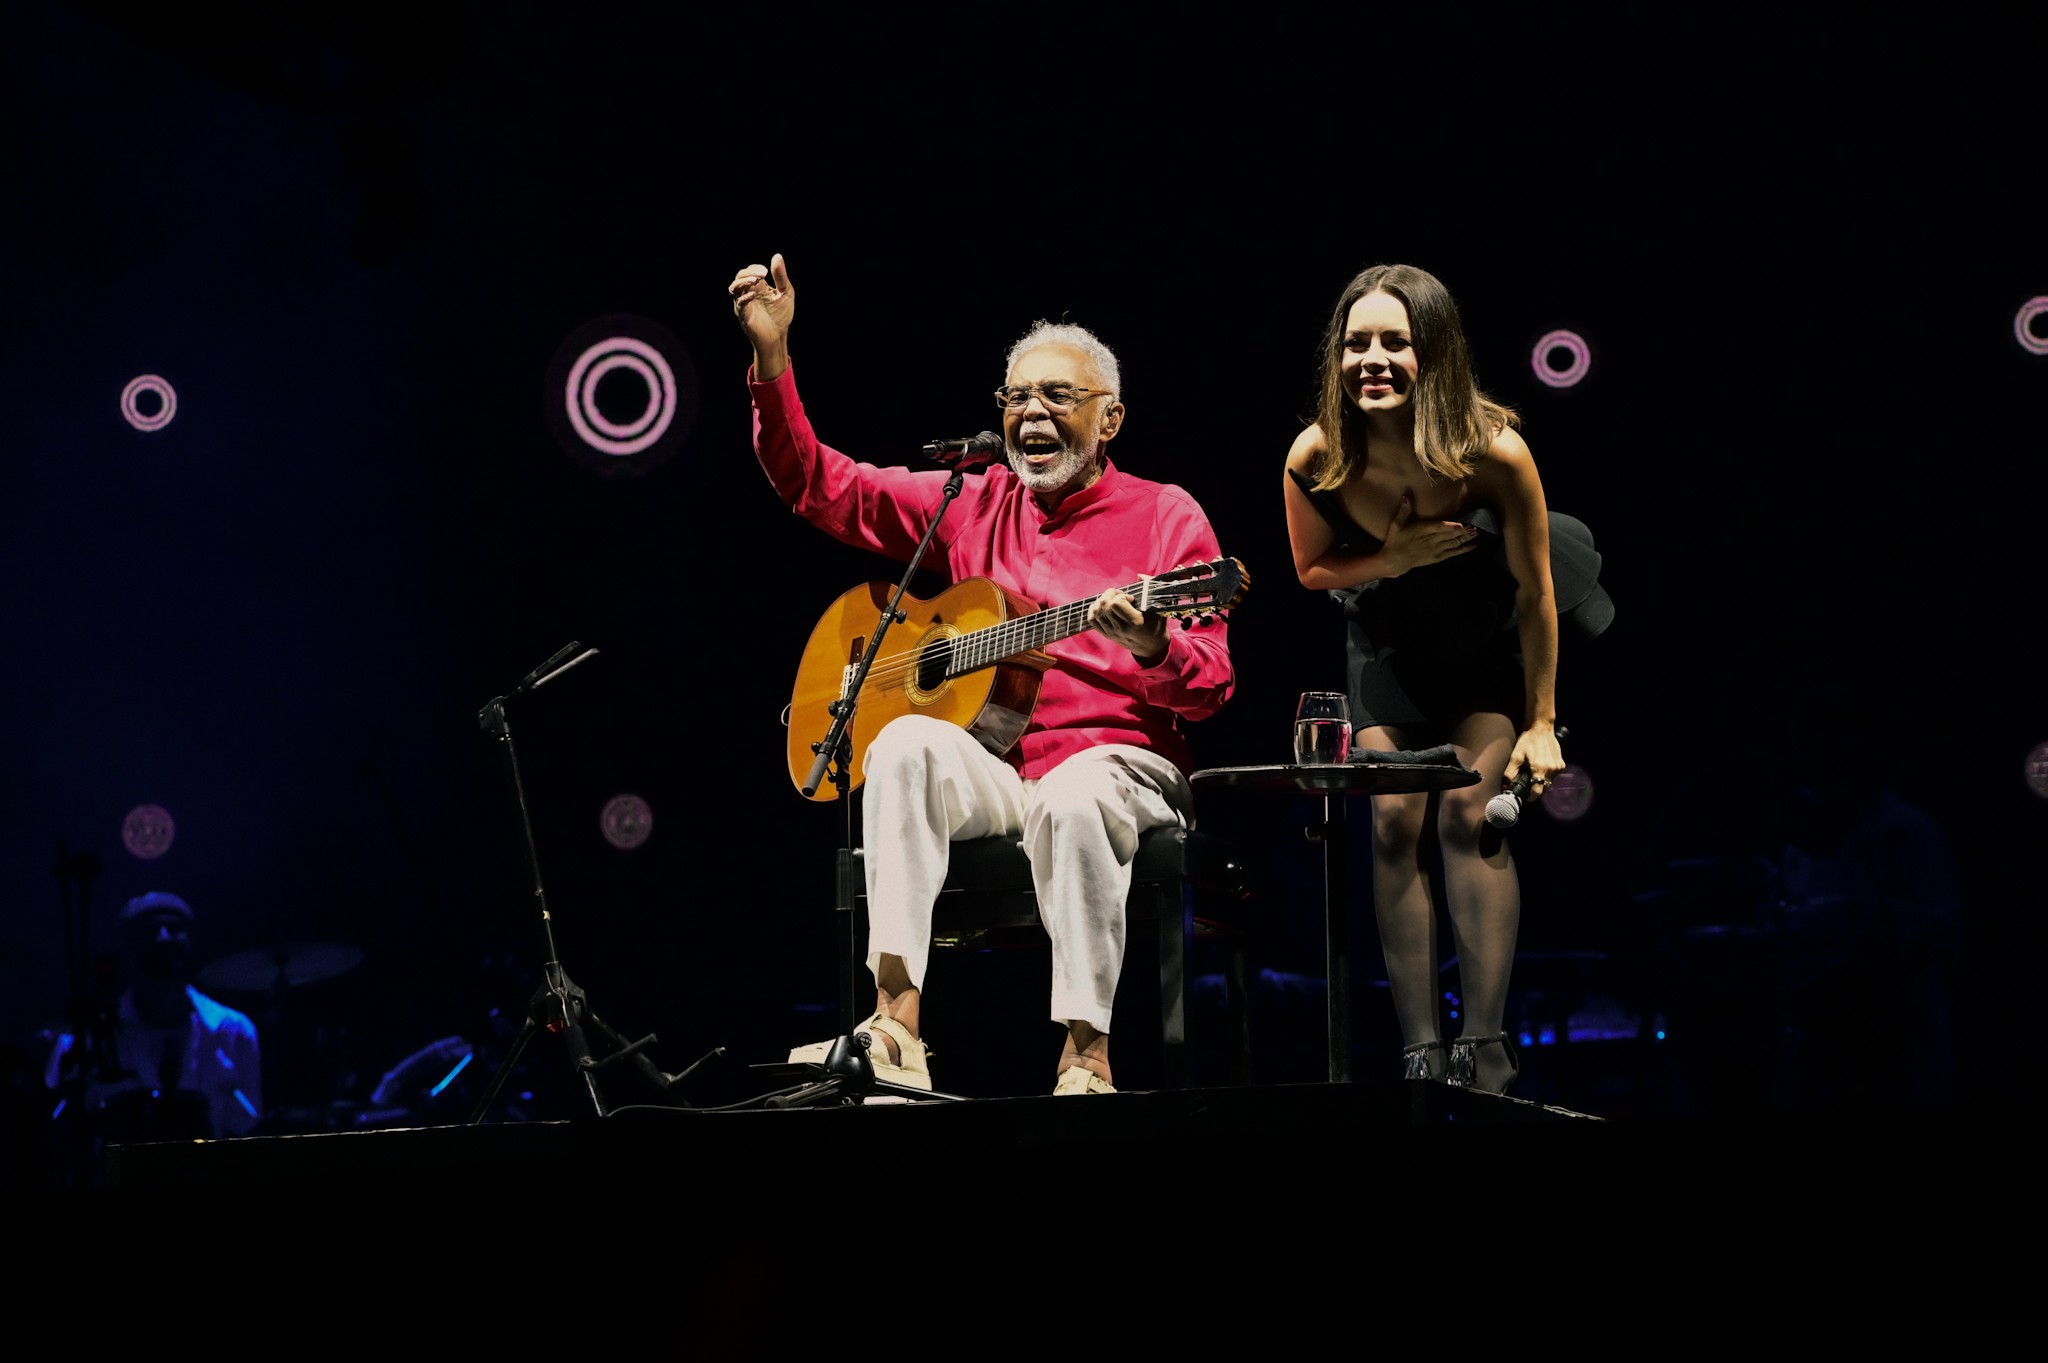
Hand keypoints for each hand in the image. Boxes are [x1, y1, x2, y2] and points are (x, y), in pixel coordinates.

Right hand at [728, 253, 793, 376]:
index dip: (755, 268)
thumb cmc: (782, 316)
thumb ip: (781, 276)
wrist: (778, 336)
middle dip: (748, 272)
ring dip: (743, 281)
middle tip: (761, 275)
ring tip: (755, 280)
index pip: (749, 271)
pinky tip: (754, 295)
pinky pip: (738, 303)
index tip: (765, 271)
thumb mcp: (786, 292)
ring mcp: (744, 304)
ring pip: (734, 287)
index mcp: (758, 287)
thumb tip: (777, 256)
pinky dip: (744, 297)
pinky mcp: (743, 314)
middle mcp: (748, 293)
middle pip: (739, 276)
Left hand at [1085, 587, 1168, 664]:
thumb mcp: (1158, 608)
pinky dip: (1094, 610)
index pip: (1116, 604)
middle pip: (1104, 605)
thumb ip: (1150, 589)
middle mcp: (1121, 628)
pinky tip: (1103, 606)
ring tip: (1112, 600)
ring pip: (1096, 611)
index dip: (1121, 596)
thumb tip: (1140, 576)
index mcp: (1135, 622)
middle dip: (1110, 595)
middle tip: (1119, 595)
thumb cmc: (1156, 625)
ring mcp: (1112, 633)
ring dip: (1102, 601)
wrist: (1151, 647)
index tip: (1130, 598)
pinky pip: (1092, 620)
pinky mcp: (1107, 635)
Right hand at [1375, 492, 1478, 576]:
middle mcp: (1431, 540)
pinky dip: (1464, 549)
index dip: (1451, 527)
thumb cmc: (1395, 540)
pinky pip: (1453, 553)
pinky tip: (1473, 545)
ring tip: (1476, 533)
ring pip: (1454, 543)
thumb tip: (1405, 495)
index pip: (1439, 528)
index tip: (1461, 524)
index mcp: (1423, 531)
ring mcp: (1436, 549)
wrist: (1394, 561)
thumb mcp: (1396, 524)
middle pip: (1450, 535)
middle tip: (1476, 526)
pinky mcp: (1438, 557)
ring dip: (1466, 538)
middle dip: (1464, 531)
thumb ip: (1404, 510)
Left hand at [1503, 727, 1564, 798]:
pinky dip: (1547, 774)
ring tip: (1534, 771)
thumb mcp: (1516, 756)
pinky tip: (1541, 766)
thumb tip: (1506, 786)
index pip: (1537, 792)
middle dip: (1535, 788)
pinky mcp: (1561, 764)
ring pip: (1549, 782)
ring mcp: (1558, 767)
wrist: (1541, 728)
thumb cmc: (1528, 741)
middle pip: (1543, 787)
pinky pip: (1554, 775)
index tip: (1526, 796)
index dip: (1531, 796)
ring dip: (1542, 780)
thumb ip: (1510, 772)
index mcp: (1540, 769)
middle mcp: (1551, 770)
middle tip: (1528, 782)